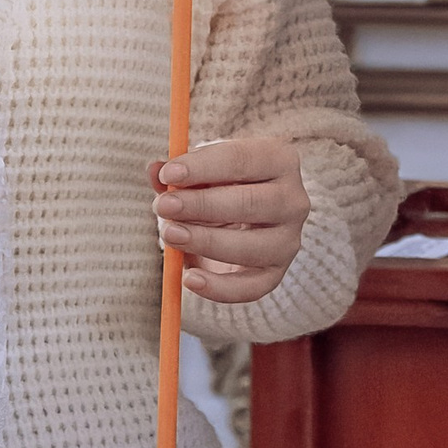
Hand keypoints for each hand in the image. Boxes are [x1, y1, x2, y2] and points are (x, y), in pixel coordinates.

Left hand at [155, 129, 309, 305]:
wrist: (246, 221)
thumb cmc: (222, 187)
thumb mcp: (202, 173)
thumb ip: (178, 173)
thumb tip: (154, 169)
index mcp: (279, 160)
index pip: (243, 160)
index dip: (204, 166)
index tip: (169, 173)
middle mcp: (293, 199)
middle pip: (250, 203)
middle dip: (201, 205)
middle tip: (163, 206)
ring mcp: (288, 239)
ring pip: (250, 247)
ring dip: (205, 242)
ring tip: (170, 234)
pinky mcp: (276, 273)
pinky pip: (251, 288)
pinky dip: (219, 288)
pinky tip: (190, 278)